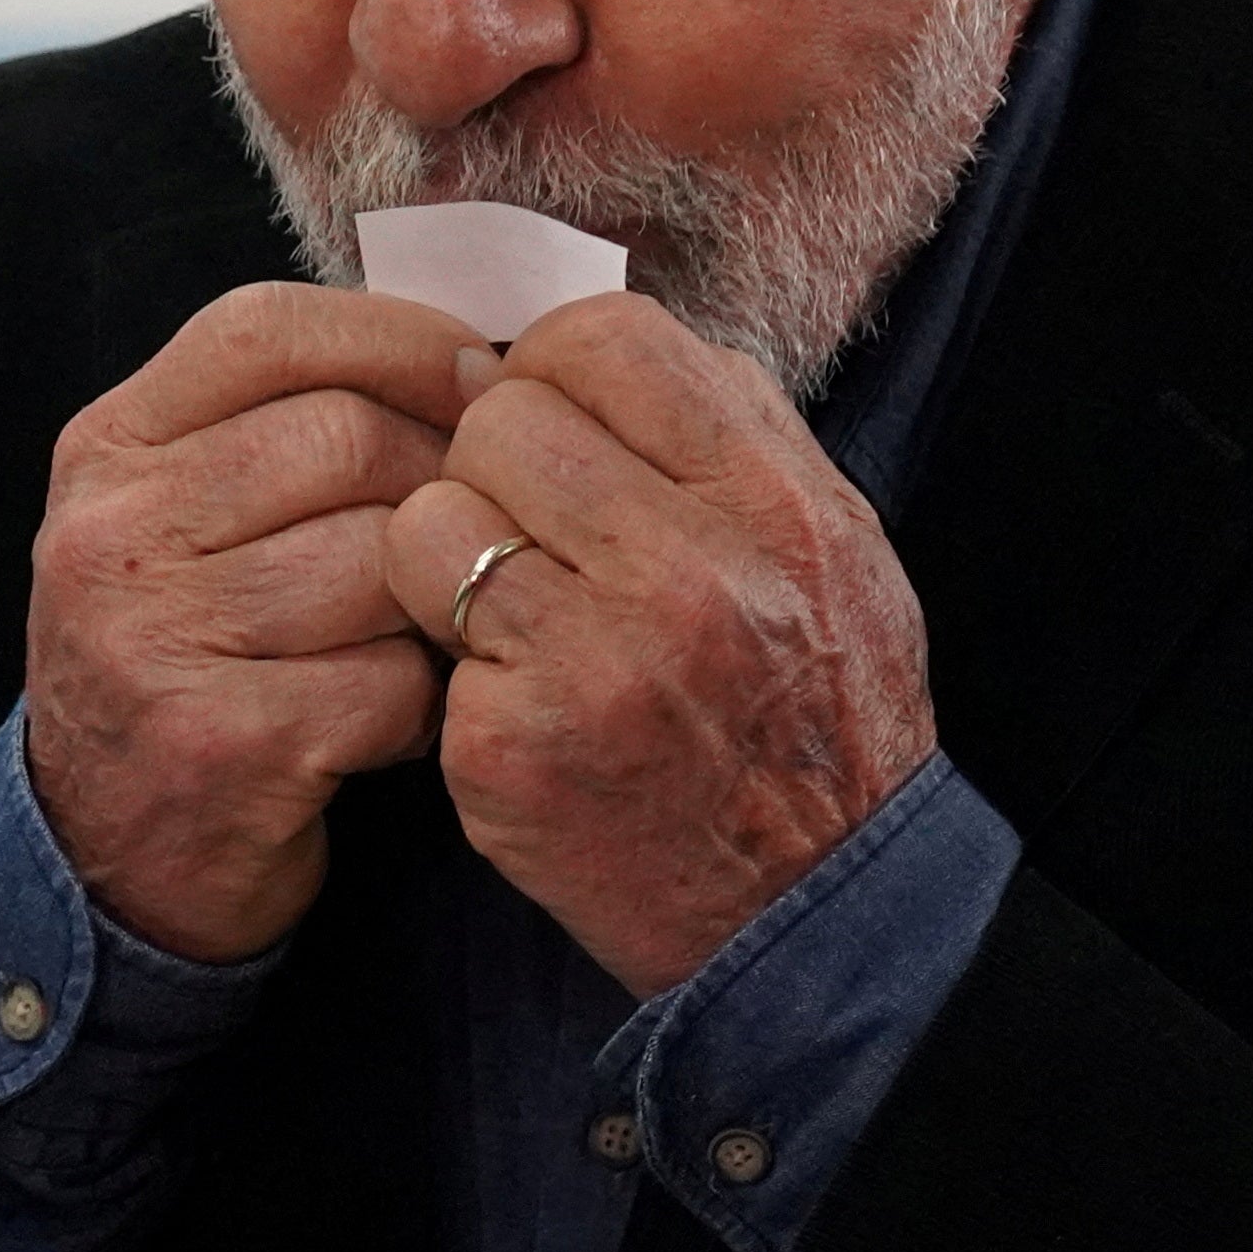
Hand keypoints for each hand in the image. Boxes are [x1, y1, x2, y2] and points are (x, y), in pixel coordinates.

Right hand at [26, 282, 488, 962]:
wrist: (107, 858)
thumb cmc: (188, 661)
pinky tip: (391, 723)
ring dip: (435, 600)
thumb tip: (478, 365)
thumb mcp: (189, 518)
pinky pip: (393, 681)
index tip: (480, 376)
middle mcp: (112, 533)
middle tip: (476, 530)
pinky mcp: (222, 742)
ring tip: (420, 635)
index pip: (264, 331)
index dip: (396, 339)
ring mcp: (156, 638)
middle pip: (344, 436)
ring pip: (382, 556)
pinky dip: (422, 704)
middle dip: (443, 477)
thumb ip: (286, 425)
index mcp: (106, 449)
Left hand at [386, 293, 936, 994]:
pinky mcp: (511, 749)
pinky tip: (522, 705)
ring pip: (430, 517)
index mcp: (770, 501)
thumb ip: (725, 432)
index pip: (601, 337)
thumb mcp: (829, 548)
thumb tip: (580, 347)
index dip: (554, 369)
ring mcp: (593, 662)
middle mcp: (688, 571)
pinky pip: (422, 640)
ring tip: (515, 613)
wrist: (814, 914)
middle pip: (500, 417)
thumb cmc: (815, 717)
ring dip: (451, 559)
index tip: (558, 426)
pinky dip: (457, 667)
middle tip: (537, 536)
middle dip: (497, 467)